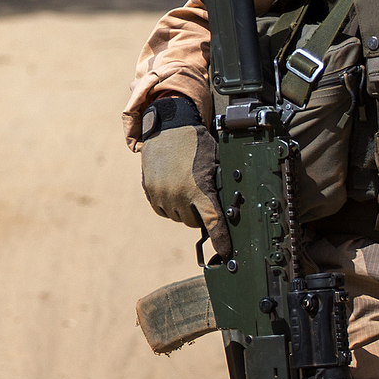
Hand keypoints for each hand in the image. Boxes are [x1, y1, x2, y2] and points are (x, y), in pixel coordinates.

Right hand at [141, 120, 228, 257]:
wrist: (169, 126)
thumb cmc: (196, 143)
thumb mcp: (214, 163)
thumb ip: (218, 187)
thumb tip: (228, 209)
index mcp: (199, 188)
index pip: (213, 223)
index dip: (221, 240)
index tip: (225, 252)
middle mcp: (178, 194)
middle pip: (194, 221)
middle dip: (200, 213)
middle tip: (203, 197)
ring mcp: (162, 194)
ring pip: (178, 217)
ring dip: (185, 209)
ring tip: (188, 188)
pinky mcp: (150, 191)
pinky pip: (163, 210)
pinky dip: (171, 205)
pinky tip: (176, 189)